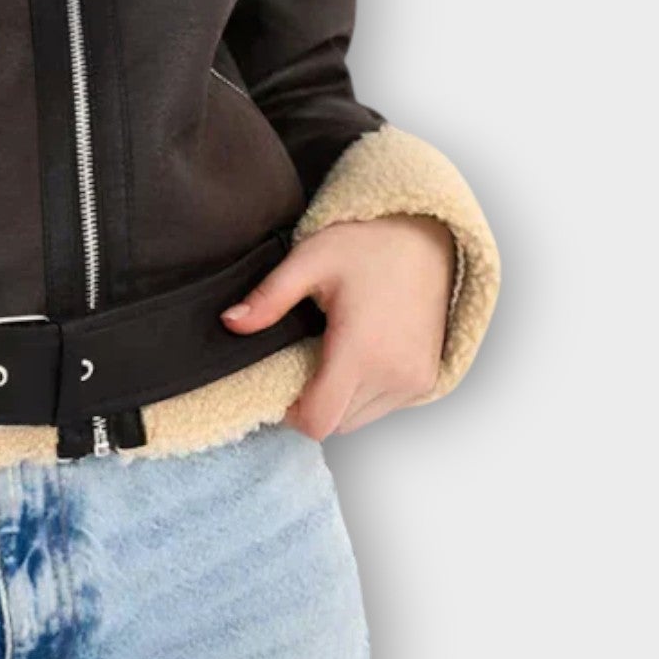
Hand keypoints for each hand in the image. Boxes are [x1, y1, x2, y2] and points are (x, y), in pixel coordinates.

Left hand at [221, 214, 455, 437]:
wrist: (428, 235)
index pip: (318, 421)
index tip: (283, 384)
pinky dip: (364, 394)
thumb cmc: (370, 243)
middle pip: (335, 423)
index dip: (291, 412)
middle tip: (306, 359)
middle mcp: (393, 373)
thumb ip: (269, 298)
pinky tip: (360, 355)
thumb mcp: (310, 260)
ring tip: (334, 354)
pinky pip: (383, 407)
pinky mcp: (426, 380)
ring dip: (339, 400)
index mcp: (361, 350)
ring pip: (358, 419)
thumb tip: (230, 322)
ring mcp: (414, 380)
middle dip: (313, 402)